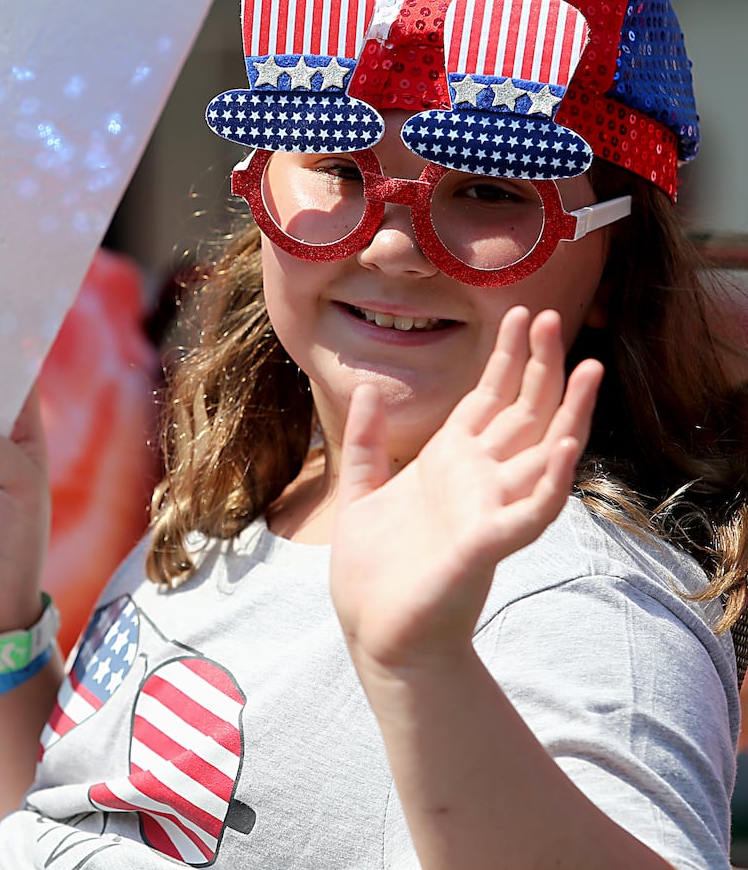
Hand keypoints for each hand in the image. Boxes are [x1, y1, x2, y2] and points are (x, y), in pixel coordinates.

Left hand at [330, 306, 602, 673]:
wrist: (376, 633)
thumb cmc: (374, 571)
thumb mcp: (361, 492)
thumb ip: (367, 443)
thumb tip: (369, 388)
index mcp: (448, 462)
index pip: (488, 399)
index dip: (507, 358)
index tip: (522, 315)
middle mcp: (476, 479)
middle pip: (522, 413)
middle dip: (540, 366)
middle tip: (555, 317)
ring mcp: (488, 510)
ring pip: (542, 454)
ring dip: (568, 413)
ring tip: (588, 368)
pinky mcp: (487, 545)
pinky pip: (532, 510)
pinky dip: (551, 480)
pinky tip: (562, 445)